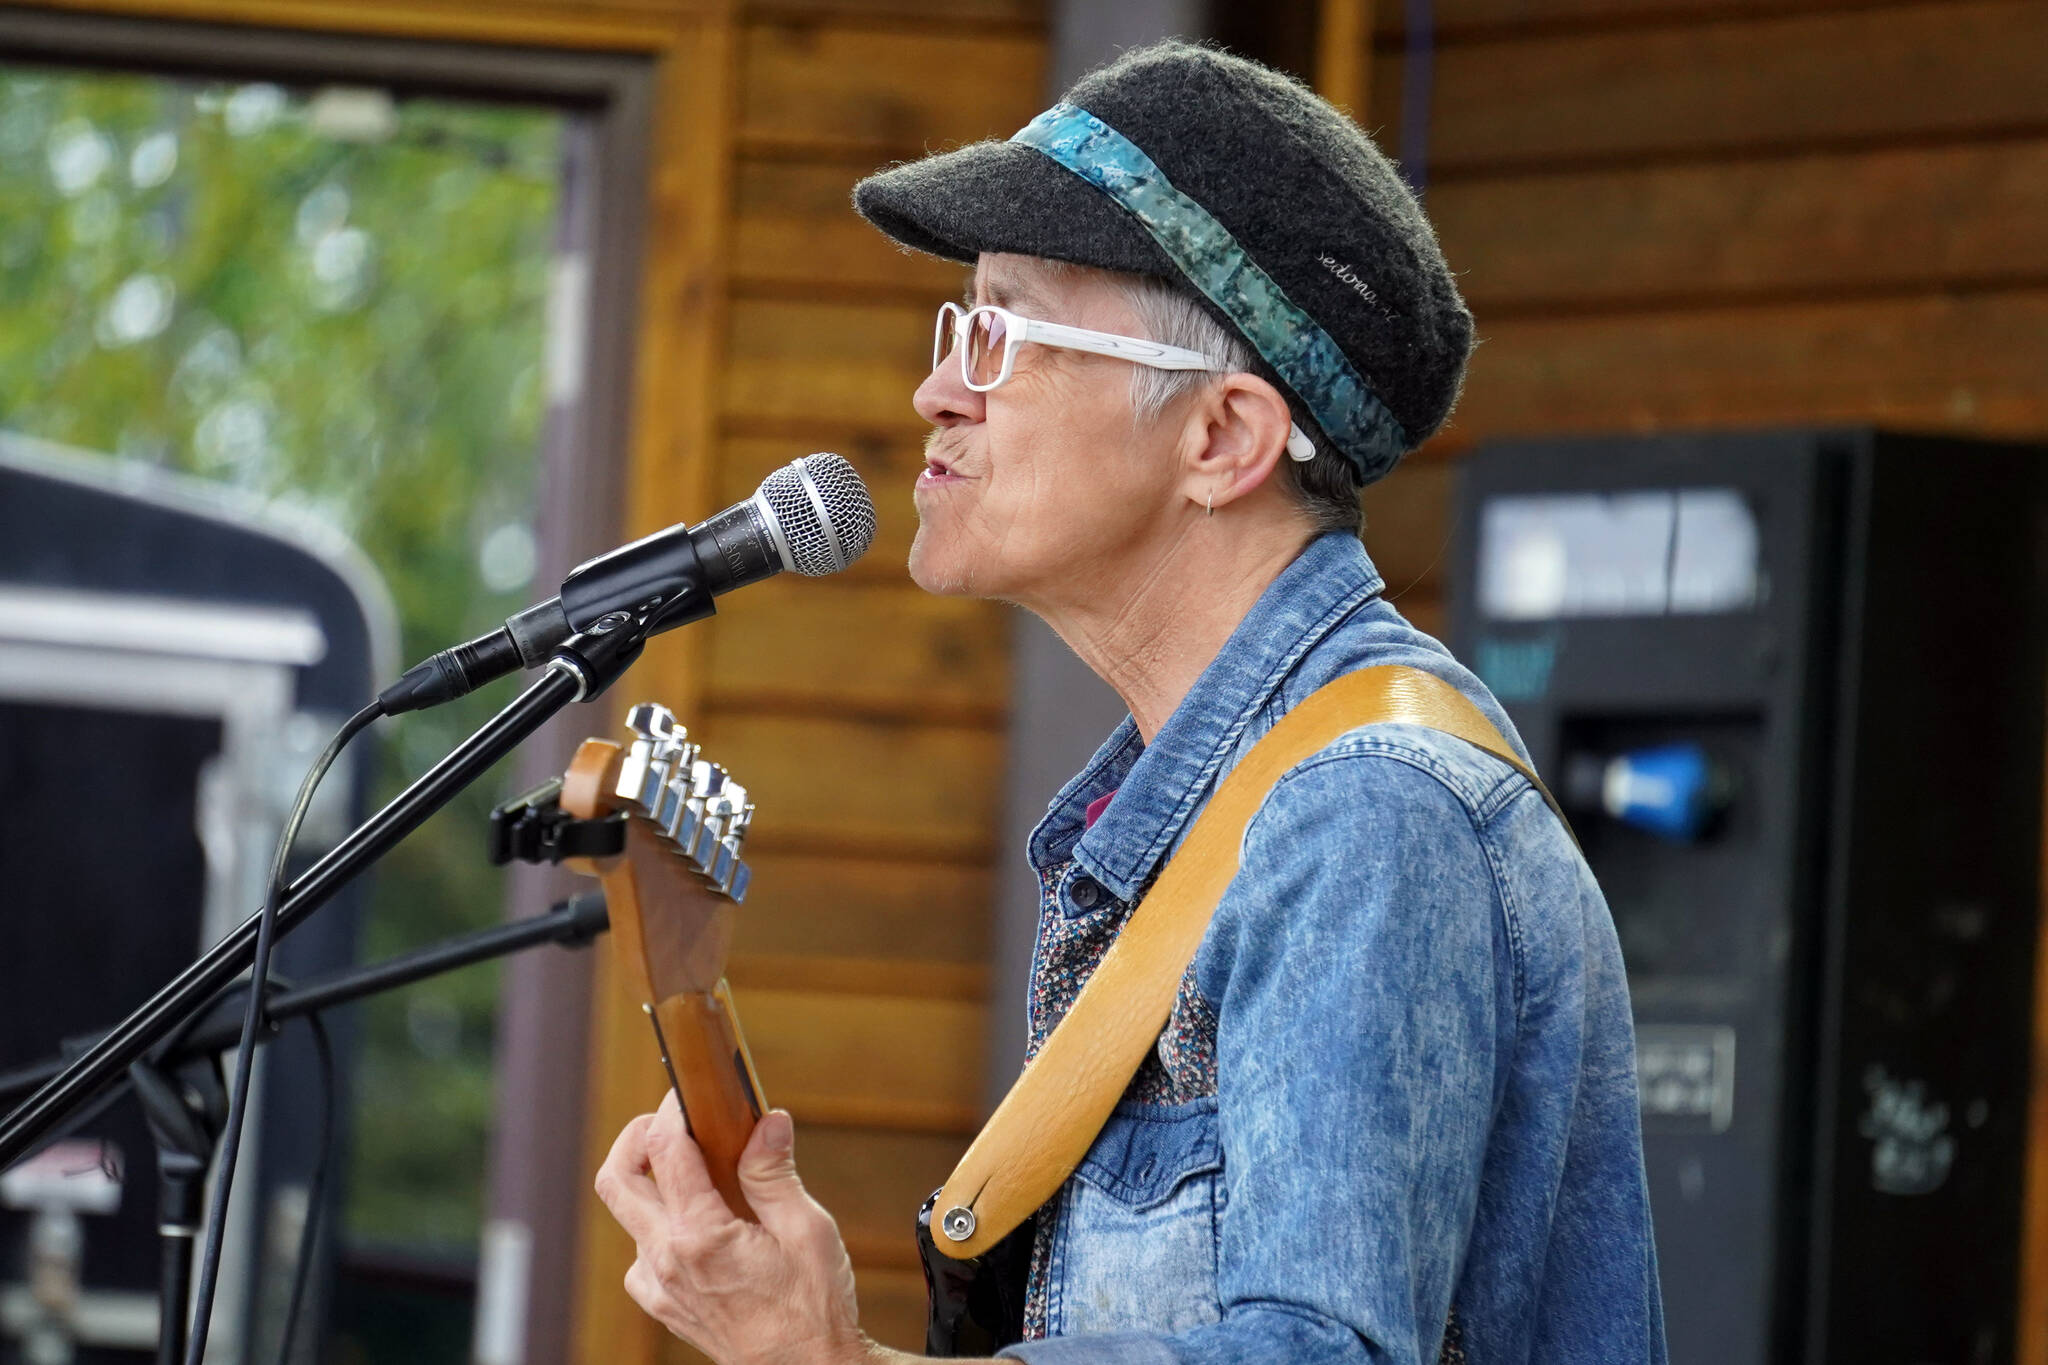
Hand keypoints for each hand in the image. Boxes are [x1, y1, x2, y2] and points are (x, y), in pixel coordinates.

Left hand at [595, 1092, 870, 1364]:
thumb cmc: (814, 1309)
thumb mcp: (807, 1230)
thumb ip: (775, 1173)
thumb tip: (766, 1120)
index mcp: (701, 1237)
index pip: (665, 1150)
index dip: (674, 1110)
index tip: (691, 1094)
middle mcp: (667, 1261)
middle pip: (617, 1179)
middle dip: (635, 1137)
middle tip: (667, 1122)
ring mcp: (660, 1287)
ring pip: (628, 1218)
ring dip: (651, 1185)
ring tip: (695, 1173)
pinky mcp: (663, 1306)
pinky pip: (641, 1256)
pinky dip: (659, 1229)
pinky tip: (698, 1227)